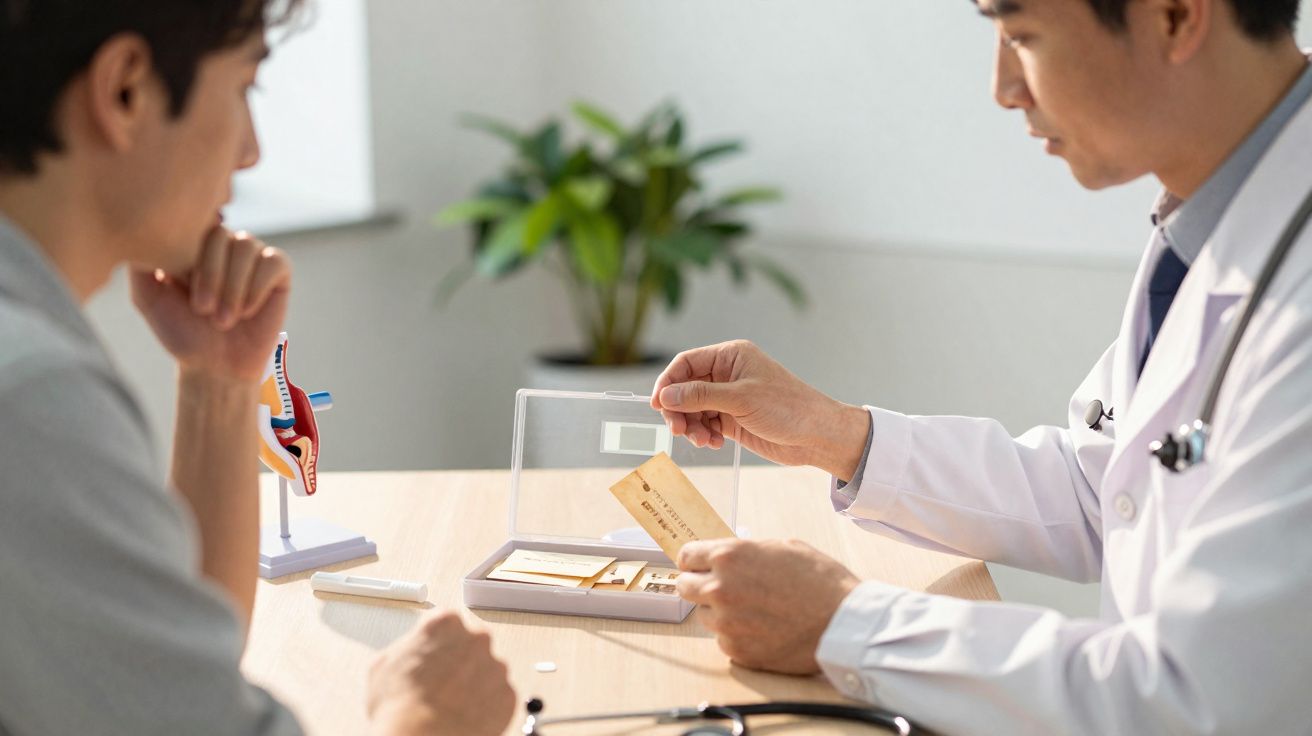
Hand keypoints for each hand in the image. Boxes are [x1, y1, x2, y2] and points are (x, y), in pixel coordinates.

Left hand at [130, 226, 289, 382]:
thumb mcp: (148, 298)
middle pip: (221, 234)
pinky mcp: (279, 270)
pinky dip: (257, 289)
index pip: (192, 226)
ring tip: (223, 319)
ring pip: (246, 247)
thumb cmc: (182, 331)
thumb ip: (139, 266)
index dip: (187, 260)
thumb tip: (139, 232)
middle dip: (210, 276)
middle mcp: (225, 243)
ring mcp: (253, 254)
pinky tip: (247, 312)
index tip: (179, 291)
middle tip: (202, 310)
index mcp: (195, 243)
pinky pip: (273, 262)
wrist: (216, 365)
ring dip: (232, 287)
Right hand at [367, 612, 515, 735]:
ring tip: (451, 704)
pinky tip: (465, 715)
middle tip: (441, 684)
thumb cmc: (399, 706)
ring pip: (487, 671)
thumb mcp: (383, 664)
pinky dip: (485, 705)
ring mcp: (497, 667)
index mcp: (446, 622)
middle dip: (459, 662)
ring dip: (474, 684)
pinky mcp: (508, 694)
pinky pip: (498, 696)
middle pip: (471, 645)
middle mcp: (477, 638)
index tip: (433, 657)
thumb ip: (406, 647)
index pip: (447, 624)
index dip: (437, 644)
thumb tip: (410, 650)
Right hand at [650, 340, 869, 479]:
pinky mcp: (733, 419)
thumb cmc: (787, 407)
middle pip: (685, 388)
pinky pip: (706, 424)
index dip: (668, 382)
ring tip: (704, 440)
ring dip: (692, 425)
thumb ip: (700, 395)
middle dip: (679, 409)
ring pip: (693, 409)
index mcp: (730, 357)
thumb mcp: (740, 399)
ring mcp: (729, 397)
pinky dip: (704, 434)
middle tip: (678, 430)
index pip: (687, 363)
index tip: (657, 404)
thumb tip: (665, 395)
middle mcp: (727, 374)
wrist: (816, 435)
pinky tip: (715, 443)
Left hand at [676, 538, 859, 674]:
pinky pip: (723, 639)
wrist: (843, 623)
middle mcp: (720, 589)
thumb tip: (731, 558)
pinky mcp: (736, 651)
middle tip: (719, 588)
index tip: (697, 565)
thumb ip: (748, 552)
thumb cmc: (821, 581)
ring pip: (704, 616)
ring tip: (751, 611)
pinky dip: (736, 635)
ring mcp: (726, 623)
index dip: (694, 560)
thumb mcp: (783, 547)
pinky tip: (761, 629)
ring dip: (719, 612)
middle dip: (698, 585)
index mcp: (730, 556)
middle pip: (685, 587)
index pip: (687, 555)